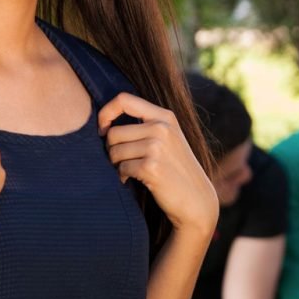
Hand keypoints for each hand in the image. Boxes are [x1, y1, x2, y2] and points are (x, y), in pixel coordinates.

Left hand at [99, 93, 217, 237]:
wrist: (196, 198)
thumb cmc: (176, 169)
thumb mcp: (168, 138)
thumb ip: (145, 124)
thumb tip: (105, 121)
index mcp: (165, 116)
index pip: (123, 100)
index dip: (106, 113)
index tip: (103, 129)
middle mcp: (161, 128)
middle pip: (113, 132)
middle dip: (111, 149)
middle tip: (122, 160)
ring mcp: (157, 147)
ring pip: (114, 151)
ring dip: (117, 164)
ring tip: (130, 170)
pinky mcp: (151, 167)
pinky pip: (121, 168)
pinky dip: (122, 176)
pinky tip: (132, 180)